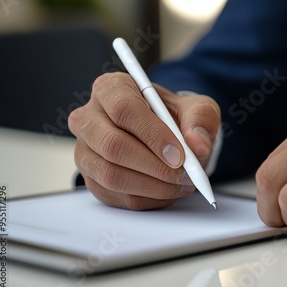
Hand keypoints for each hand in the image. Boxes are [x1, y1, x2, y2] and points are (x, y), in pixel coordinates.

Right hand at [68, 72, 219, 209]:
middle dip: (154, 166)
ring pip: (111, 175)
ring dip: (152, 186)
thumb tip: (198, 144)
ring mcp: (85, 149)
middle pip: (112, 145)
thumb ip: (201, 120)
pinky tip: (166, 190)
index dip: (152, 134)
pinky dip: (146, 198)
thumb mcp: (197, 109)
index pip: (124, 109)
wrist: (167, 136)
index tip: (179, 154)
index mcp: (112, 88)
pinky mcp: (90, 177)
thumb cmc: (175, 117)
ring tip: (180, 183)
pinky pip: (114, 194)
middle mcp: (90, 117)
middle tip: (183, 175)